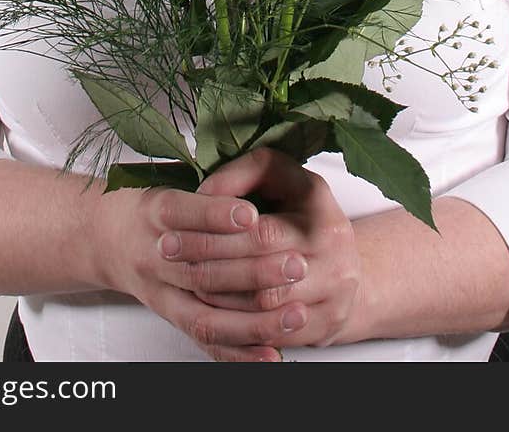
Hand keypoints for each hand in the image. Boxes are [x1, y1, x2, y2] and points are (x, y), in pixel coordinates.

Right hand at [98, 174, 303, 361]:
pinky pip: (206, 342)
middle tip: (297, 263)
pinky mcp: (173, 319)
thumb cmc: (153, 204)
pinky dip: (239, 355)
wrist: (106, 238)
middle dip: (251, 269)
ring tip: (297, 313)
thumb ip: (212, 178)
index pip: (180, 212)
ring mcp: (161, 294)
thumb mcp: (172, 178)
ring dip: (253, 319)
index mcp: (153, 210)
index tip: (252, 214)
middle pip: (199, 269)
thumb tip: (257, 176)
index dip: (215, 214)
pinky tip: (272, 357)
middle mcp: (153, 256)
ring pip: (205, 315)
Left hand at [187, 147, 363, 355]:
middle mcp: (335, 247)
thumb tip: (204, 192)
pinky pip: (276, 334)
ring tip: (182, 282)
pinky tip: (213, 311)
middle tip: (164, 253)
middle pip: (258, 269)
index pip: (258, 229)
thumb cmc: (300, 212)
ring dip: (218, 297)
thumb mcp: (278, 177)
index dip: (212, 230)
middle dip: (206, 263)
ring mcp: (335, 290)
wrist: (344, 262)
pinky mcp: (329, 324)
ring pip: (264, 305)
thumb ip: (242, 173)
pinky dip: (241, 326)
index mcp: (320, 202)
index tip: (172, 227)